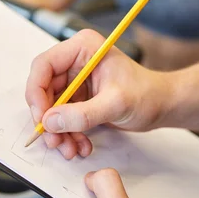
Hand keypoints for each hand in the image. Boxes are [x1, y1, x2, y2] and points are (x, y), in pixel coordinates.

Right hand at [25, 29, 169, 159]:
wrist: (162, 105)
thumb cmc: (147, 95)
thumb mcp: (115, 104)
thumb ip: (82, 114)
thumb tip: (50, 121)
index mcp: (83, 48)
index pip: (44, 65)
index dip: (36, 92)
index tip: (41, 117)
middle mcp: (76, 60)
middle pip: (44, 89)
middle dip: (48, 118)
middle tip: (54, 141)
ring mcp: (76, 79)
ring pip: (51, 107)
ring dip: (58, 131)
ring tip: (70, 149)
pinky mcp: (79, 96)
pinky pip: (63, 117)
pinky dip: (68, 133)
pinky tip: (80, 145)